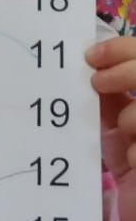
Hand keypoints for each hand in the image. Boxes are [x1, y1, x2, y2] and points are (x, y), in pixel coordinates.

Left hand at [86, 35, 135, 173]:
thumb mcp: (118, 128)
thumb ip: (112, 97)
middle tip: (96, 82)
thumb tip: (90, 63)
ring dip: (132, 118)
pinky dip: (135, 153)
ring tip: (127, 137)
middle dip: (125, 71)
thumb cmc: (134, 171)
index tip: (90, 56)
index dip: (123, 49)